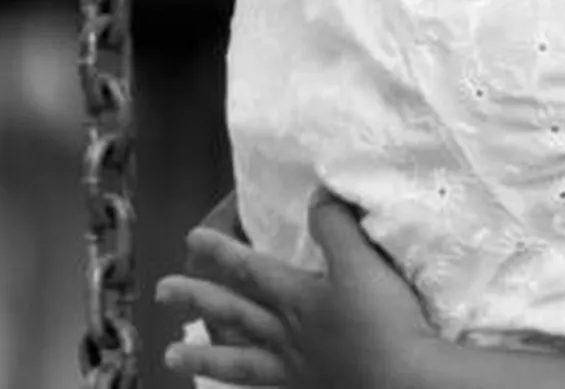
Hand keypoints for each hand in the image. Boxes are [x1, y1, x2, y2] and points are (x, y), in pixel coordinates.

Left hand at [158, 190, 436, 388]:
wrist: (402, 382)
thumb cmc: (383, 323)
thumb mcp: (363, 263)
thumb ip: (338, 227)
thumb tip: (317, 194)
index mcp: (298, 298)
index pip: (251, 269)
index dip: (222, 251)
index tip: (192, 238)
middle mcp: (287, 334)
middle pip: (233, 314)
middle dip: (197, 299)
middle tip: (162, 292)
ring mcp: (295, 369)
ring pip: (238, 360)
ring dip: (204, 356)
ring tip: (171, 356)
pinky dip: (240, 388)